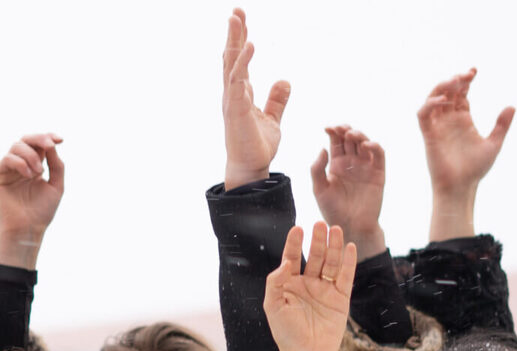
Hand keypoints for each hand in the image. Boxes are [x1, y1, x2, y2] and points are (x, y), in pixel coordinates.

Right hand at [0, 133, 64, 269]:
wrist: (27, 229)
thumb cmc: (41, 212)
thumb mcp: (57, 185)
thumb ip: (57, 165)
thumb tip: (52, 145)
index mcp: (34, 167)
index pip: (39, 145)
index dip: (48, 137)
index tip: (61, 139)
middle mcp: (20, 166)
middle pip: (26, 140)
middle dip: (40, 139)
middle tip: (50, 145)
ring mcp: (7, 170)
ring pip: (16, 146)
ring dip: (31, 155)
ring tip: (38, 172)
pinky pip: (7, 158)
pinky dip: (20, 162)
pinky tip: (28, 175)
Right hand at [222, 8, 289, 190]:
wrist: (251, 168)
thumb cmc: (258, 146)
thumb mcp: (273, 118)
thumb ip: (277, 99)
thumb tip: (284, 81)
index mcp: (241, 94)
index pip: (240, 61)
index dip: (240, 40)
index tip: (242, 19)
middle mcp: (233, 94)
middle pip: (232, 58)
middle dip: (234, 34)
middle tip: (236, 11)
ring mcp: (232, 102)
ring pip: (232, 66)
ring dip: (235, 43)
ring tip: (238, 21)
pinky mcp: (235, 111)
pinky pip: (238, 83)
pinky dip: (242, 65)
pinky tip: (249, 46)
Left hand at [264, 222, 357, 350]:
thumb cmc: (286, 333)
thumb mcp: (273, 306)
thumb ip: (276, 283)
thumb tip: (285, 263)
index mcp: (289, 285)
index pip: (292, 258)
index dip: (294, 244)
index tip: (297, 229)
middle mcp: (308, 284)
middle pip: (314, 257)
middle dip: (317, 240)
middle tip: (320, 223)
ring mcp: (325, 290)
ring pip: (330, 263)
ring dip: (333, 246)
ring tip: (335, 229)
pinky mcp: (341, 298)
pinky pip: (346, 277)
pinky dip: (349, 262)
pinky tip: (350, 247)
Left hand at [309, 127, 386, 258]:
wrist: (350, 227)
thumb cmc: (332, 210)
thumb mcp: (319, 189)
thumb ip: (317, 169)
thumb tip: (322, 148)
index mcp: (336, 164)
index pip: (336, 141)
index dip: (333, 131)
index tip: (327, 127)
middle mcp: (351, 162)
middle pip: (350, 138)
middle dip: (345, 130)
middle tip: (340, 129)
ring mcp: (365, 166)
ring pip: (364, 143)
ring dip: (359, 135)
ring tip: (351, 134)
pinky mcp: (378, 173)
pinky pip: (379, 155)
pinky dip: (374, 147)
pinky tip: (366, 145)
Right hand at [417, 69, 513, 239]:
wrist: (461, 187)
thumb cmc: (475, 170)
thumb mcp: (494, 144)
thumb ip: (501, 125)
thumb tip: (512, 106)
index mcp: (464, 120)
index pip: (461, 94)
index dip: (465, 81)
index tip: (474, 72)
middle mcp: (449, 121)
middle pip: (447, 92)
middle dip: (454, 80)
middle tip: (466, 76)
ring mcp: (438, 127)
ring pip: (432, 99)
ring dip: (441, 88)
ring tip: (454, 82)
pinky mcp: (428, 135)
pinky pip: (423, 115)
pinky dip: (429, 104)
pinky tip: (443, 101)